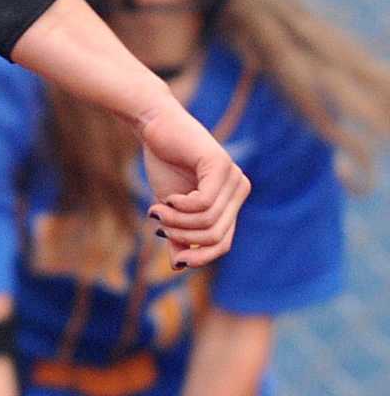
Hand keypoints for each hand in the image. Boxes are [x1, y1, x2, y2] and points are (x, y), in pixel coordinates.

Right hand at [136, 103, 249, 270]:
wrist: (155, 128)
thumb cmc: (164, 164)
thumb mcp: (171, 209)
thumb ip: (178, 234)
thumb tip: (179, 267)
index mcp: (232, 200)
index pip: (224, 243)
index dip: (200, 257)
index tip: (176, 259)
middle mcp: (240, 188)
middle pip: (215, 236)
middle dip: (182, 236)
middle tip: (158, 226)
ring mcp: (233, 176)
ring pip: (207, 222)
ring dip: (175, 222)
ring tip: (156, 210)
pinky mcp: (220, 165)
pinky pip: (203, 204)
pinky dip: (179, 207)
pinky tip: (166, 199)